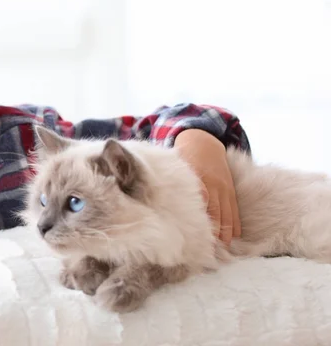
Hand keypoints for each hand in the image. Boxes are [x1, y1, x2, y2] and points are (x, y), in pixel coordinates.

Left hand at [173, 129, 240, 245]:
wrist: (204, 140)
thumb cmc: (184, 156)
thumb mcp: (176, 166)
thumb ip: (171, 184)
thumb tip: (157, 201)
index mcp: (197, 179)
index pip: (200, 205)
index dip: (199, 223)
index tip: (195, 240)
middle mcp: (213, 184)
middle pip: (215, 213)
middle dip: (213, 233)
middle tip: (209, 253)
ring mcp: (224, 187)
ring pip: (227, 213)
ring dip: (225, 232)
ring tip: (222, 250)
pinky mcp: (230, 189)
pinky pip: (234, 209)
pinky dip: (235, 223)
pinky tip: (234, 237)